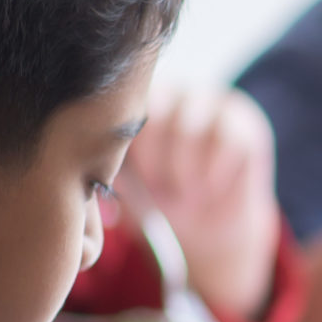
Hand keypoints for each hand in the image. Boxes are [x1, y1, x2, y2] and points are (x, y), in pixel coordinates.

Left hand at [121, 87, 282, 319]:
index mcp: (138, 101)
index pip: (121, 101)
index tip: (119, 173)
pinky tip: (207, 190)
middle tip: (156, 188)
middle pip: (156, 109)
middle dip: (154, 158)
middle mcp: (176, 92)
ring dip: (183, 170)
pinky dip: (213, 173)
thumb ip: (103, 163)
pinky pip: (227, 140)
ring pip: (190, 126)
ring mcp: (213, 102)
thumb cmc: (157, 202)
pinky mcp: (245, 122)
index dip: (118, 139)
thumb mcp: (123, 183)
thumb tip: (76, 165)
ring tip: (183, 194)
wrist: (208, 229)